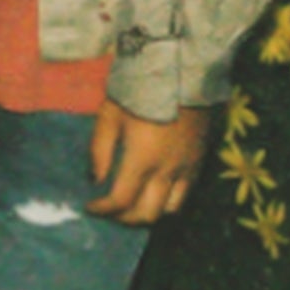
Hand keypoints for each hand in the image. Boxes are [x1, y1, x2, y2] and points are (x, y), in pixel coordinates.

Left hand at [85, 100, 212, 225]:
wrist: (180, 71)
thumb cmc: (140, 90)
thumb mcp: (110, 114)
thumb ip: (100, 150)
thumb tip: (95, 180)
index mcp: (142, 158)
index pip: (121, 200)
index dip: (103, 209)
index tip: (90, 207)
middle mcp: (167, 170)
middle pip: (146, 213)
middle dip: (124, 218)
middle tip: (109, 211)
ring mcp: (186, 168)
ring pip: (169, 210)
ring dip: (148, 213)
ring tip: (132, 206)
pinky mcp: (199, 162)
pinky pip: (185, 194)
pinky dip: (168, 203)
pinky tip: (154, 193)